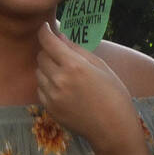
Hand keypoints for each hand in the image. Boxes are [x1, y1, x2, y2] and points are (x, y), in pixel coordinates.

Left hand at [36, 21, 138, 152]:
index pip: (49, 42)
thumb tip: (60, 37)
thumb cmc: (115, 94)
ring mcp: (51, 95)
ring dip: (47, 69)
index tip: (45, 27)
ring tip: (66, 75)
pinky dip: (48, 84)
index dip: (45, 32)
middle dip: (49, 52)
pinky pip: (40, 89)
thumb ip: (79, 51)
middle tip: (62, 55)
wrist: (112, 127)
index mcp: (75, 66)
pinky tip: (64, 89)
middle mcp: (59, 79)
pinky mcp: (48, 107)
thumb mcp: (102, 68)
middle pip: (41, 56)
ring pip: (39, 72)